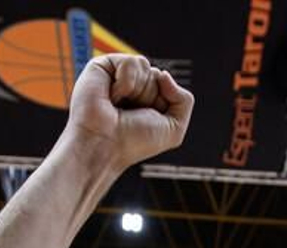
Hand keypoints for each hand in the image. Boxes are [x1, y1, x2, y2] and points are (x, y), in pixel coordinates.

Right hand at [66, 54, 193, 172]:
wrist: (104, 146)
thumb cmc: (133, 143)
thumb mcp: (174, 129)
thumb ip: (184, 100)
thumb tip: (164, 74)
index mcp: (145, 100)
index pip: (166, 84)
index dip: (162, 102)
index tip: (144, 121)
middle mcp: (130, 87)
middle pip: (156, 74)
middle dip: (150, 96)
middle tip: (130, 114)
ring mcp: (115, 76)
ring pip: (145, 66)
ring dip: (138, 90)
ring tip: (119, 105)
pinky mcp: (101, 67)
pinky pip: (130, 62)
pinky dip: (126, 82)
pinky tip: (111, 97)